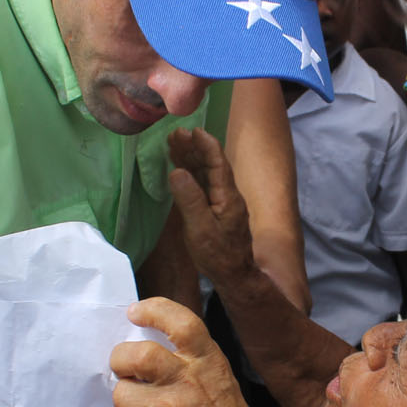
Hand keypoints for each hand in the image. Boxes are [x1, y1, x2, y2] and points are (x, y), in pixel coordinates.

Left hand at [110, 296, 268, 406]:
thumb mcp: (219, 380)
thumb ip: (188, 361)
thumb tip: (141, 345)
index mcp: (209, 362)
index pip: (182, 323)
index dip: (155, 310)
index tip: (135, 312)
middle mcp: (190, 382)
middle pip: (138, 355)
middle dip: (120, 360)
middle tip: (124, 370)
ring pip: (121, 395)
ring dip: (126, 406)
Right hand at [167, 127, 258, 288]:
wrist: (233, 275)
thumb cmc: (217, 254)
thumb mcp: (200, 228)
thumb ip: (190, 199)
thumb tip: (177, 172)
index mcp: (227, 196)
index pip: (217, 163)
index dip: (205, 145)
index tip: (192, 130)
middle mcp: (226, 195)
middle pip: (210, 165)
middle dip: (194, 148)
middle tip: (175, 134)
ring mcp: (222, 202)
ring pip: (205, 174)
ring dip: (191, 158)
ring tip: (173, 144)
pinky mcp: (215, 211)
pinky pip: (202, 186)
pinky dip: (191, 174)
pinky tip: (180, 168)